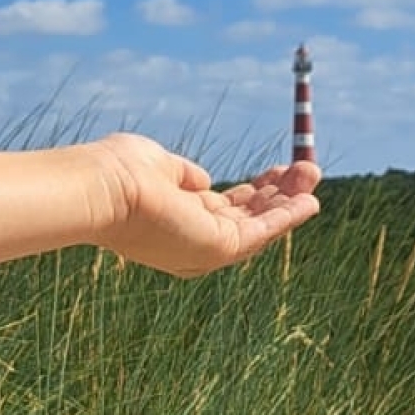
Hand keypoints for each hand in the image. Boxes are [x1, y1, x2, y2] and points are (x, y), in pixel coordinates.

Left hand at [87, 132, 322, 277]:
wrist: (101, 188)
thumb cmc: (118, 172)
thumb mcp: (158, 166)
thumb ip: (183, 174)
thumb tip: (204, 179)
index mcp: (176, 221)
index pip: (222, 209)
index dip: (251, 192)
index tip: (274, 172)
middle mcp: (191, 241)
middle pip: (246, 219)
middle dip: (277, 195)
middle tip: (304, 170)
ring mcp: (203, 248)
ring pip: (258, 225)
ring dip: (289, 201)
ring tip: (314, 173)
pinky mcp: (216, 249)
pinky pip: (262, 233)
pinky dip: (287, 217)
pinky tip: (309, 200)